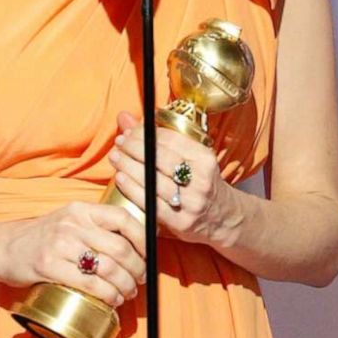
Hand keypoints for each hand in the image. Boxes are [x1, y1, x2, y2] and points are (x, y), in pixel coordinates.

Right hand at [0, 201, 146, 306]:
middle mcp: (72, 223)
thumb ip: (94, 226)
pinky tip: (112, 300)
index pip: (123, 219)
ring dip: (125, 285)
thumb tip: (133, 245)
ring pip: (108, 268)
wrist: (2, 248)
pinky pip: (89, 284)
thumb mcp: (68, 221)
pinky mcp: (48, 266)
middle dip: (137, 269)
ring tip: (128, 293)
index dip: (142, 239)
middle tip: (140, 280)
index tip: (148, 256)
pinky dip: (107, 295)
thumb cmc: (42, 238)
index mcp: (81, 209)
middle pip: (120, 248)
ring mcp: (59, 244)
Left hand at [109, 110, 236, 246]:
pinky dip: (131, 187)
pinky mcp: (180, 221)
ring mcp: (191, 202)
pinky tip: (120, 177)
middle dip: (134, 147)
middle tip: (119, 142)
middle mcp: (200, 179)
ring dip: (128, 165)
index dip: (146, 133)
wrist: (221, 217)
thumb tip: (123, 116)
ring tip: (115, 156)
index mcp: (205, 158)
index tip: (130, 131)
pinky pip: (150, 201)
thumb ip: (156, 137)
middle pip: (160, 158)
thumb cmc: (198, 181)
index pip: (171, 139)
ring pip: (152, 179)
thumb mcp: (188, 156)